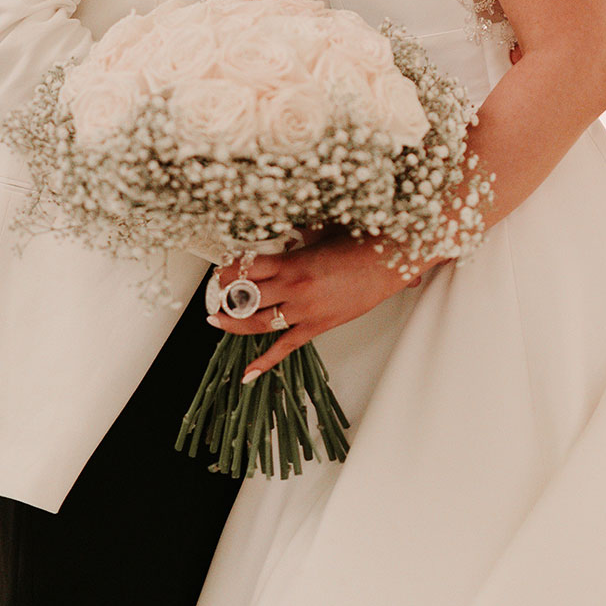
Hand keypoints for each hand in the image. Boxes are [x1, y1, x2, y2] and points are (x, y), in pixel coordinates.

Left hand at [210, 234, 416, 382]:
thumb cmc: (362, 242)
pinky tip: (248, 374)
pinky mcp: (318, 327)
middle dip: (224, 296)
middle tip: (213, 293)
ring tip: (217, 320)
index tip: (220, 269)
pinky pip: (285, 348)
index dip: (228, 270)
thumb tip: (283, 233)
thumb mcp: (322, 231)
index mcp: (292, 263)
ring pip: (258, 324)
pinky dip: (265, 362)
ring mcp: (304, 312)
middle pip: (245, 297)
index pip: (246, 269)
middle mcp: (293, 289)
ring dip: (233, 323)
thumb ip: (298, 236)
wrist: (392, 260)